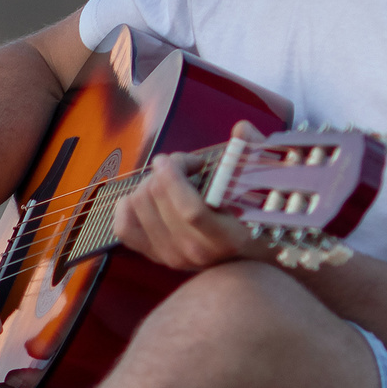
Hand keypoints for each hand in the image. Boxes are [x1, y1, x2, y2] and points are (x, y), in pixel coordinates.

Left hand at [113, 123, 267, 271]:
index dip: (174, 178)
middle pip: (157, 201)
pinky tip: (148, 197)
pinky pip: (123, 226)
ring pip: (138, 206)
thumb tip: (241, 130)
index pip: (190, 211)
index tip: (172, 159)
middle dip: (163, 172)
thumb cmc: (255, 213)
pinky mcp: (154, 256)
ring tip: (170, 180)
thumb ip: (254, 154)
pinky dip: (129, 205)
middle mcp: (197, 252)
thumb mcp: (263, 184)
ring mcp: (172, 257)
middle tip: (182, 165)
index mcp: (228, 238)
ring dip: (148, 184)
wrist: (244, 256)